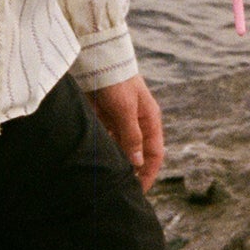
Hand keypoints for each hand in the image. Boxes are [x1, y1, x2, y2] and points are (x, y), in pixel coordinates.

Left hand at [87, 75, 164, 190]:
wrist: (99, 59)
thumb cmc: (116, 82)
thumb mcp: (125, 110)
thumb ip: (131, 136)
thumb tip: (137, 162)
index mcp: (150, 120)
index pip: (154, 154)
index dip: (148, 173)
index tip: (138, 190)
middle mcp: (138, 123)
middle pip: (138, 154)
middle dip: (131, 171)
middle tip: (119, 188)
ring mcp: (122, 120)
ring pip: (121, 148)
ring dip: (116, 161)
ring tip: (105, 177)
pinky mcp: (106, 117)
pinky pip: (107, 139)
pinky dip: (104, 149)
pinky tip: (96, 159)